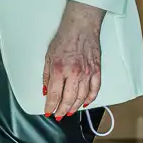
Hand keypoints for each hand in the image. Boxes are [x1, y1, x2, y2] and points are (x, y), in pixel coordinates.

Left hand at [42, 1, 103, 119]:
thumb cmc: (64, 38)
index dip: (50, 106)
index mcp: (60, 70)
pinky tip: (84, 103)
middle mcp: (74, 74)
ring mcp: (87, 73)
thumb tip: (46, 91)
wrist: (81, 27)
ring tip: (69, 112)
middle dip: (62, 110)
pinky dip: (90, 99)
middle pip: (68, 99)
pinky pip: (94, 89)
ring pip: (81, 97)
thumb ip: (47, 76)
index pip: (54, 95)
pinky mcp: (97, 71)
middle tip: (58, 115)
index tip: (48, 112)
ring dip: (74, 107)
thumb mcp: (48, 56)